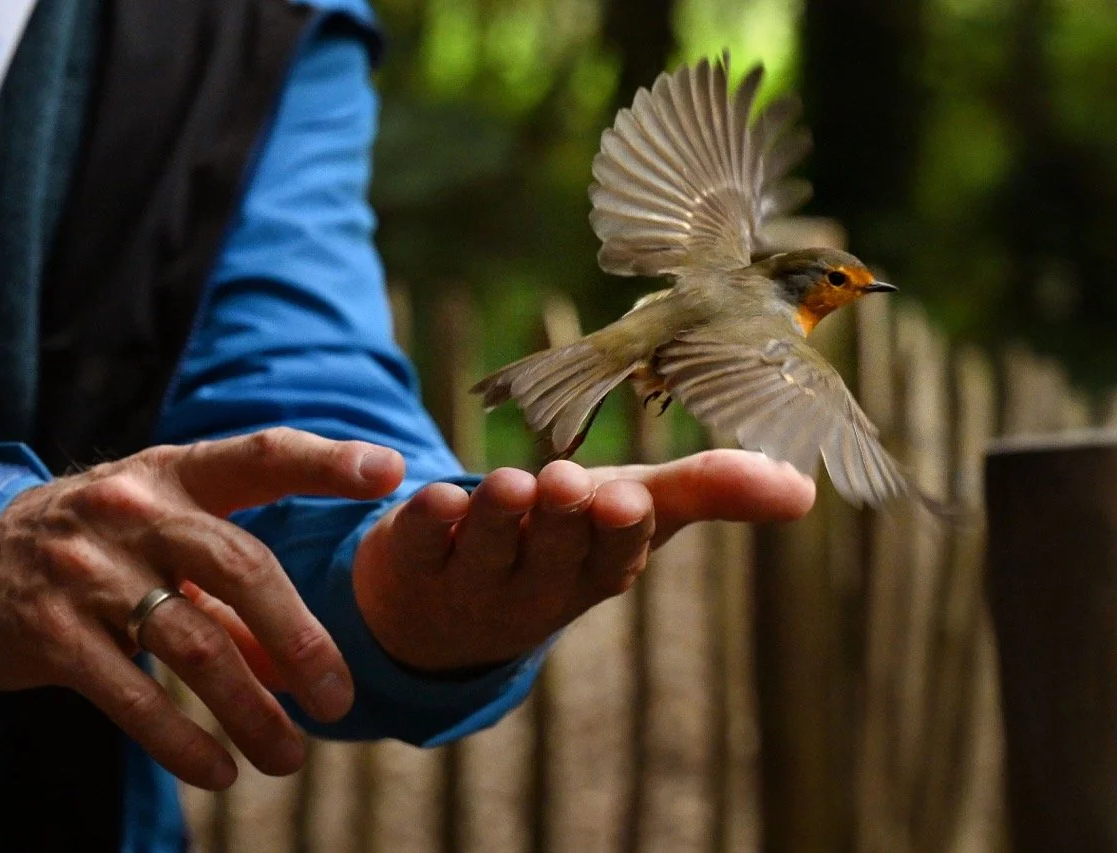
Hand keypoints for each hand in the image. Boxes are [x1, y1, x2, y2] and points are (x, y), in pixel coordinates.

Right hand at [0, 428, 403, 789]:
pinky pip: (130, 696)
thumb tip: (303, 667)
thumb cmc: (103, 546)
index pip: (260, 457)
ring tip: (289, 757)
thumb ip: (235, 591)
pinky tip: (218, 771)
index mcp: (175, 474)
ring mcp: (88, 568)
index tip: (390, 474)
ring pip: (194, 643)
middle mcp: (134, 510)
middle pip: (241, 566)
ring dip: (251, 711)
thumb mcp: (166, 539)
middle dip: (302, 640)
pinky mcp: (50, 630)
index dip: (326, 462)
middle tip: (340, 701)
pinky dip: (181, 740)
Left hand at [351, 449, 813, 671]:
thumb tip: (805, 488)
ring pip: (484, 553)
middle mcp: (535, 587)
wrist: (448, 601)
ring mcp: (468, 583)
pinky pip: (415, 547)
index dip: (622, 531)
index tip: (631, 499)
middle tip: (568, 481)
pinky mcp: (408, 565)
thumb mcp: (631, 511)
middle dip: (562, 520)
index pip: (616, 556)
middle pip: (551, 555)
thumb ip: (707, 491)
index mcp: (596, 572)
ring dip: (495, 519)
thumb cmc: (559, 540)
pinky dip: (423, 524)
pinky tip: (435, 497)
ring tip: (508, 485)